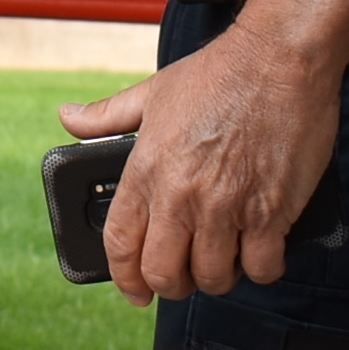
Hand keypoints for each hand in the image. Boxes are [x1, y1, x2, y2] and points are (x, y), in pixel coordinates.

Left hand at [56, 21, 340, 302]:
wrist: (280, 58)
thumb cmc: (218, 73)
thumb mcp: (153, 92)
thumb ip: (107, 116)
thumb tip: (68, 118)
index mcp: (146, 171)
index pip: (121, 245)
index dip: (125, 278)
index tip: (134, 290)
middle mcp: (182, 196)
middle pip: (164, 274)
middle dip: (172, 284)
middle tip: (184, 276)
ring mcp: (227, 207)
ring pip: (212, 277)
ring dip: (217, 277)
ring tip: (223, 259)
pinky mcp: (271, 211)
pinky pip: (261, 266)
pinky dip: (261, 268)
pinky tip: (260, 251)